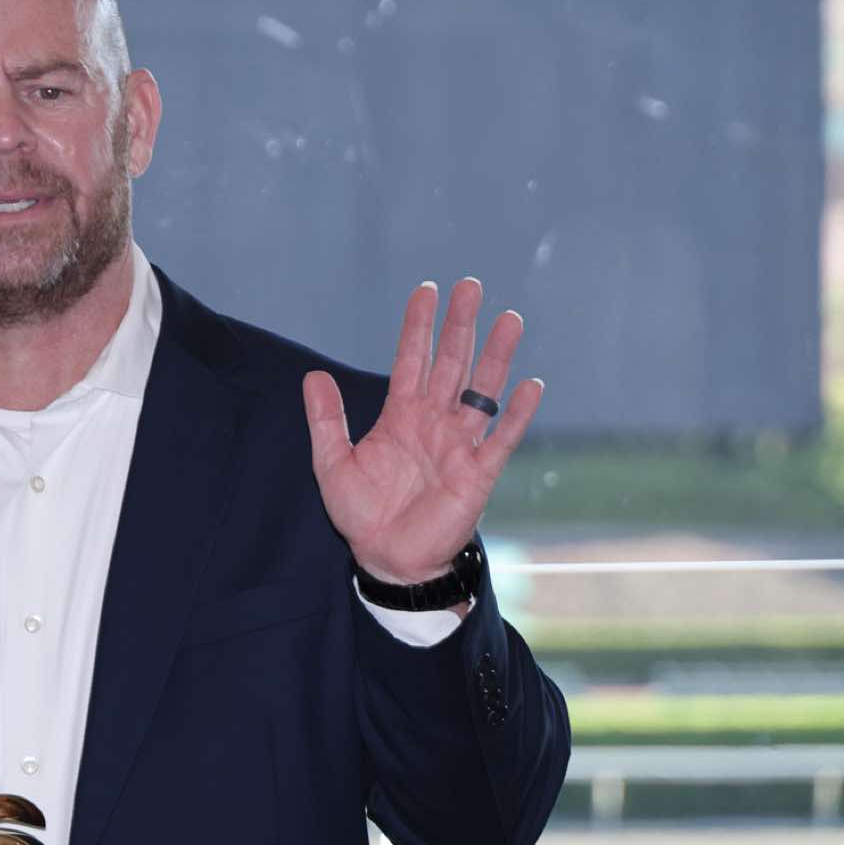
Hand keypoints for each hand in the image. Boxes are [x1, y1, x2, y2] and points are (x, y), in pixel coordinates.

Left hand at [302, 277, 542, 585]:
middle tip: (471, 286)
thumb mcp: (333, 463)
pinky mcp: (477, 473)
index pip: (413, 360)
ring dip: (496, 357)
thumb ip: (327, 421)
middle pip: (452, 364)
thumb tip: (313, 376)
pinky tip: (530, 385)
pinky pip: (501, 439)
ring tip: (509, 320)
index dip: (419, 327)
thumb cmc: (362, 513)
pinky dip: (516, 414)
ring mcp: (458, 445)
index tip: (427, 290)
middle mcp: (433, 422)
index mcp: (400, 415)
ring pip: (481, 392)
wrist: (387, 558)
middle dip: (460, 326)